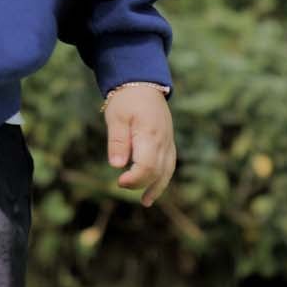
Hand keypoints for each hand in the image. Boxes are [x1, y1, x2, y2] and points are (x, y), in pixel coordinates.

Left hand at [104, 82, 175, 207]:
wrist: (144, 84)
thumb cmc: (127, 100)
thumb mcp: (116, 117)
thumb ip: (117, 141)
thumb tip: (116, 166)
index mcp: (150, 134)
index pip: (147, 166)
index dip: (134, 179)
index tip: (119, 181)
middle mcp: (163, 141)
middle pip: (157, 171)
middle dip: (141, 183)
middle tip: (121, 184)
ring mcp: (168, 142)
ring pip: (167, 170)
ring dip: (157, 187)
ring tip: (145, 202)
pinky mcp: (168, 142)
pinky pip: (169, 164)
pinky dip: (163, 178)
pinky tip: (153, 188)